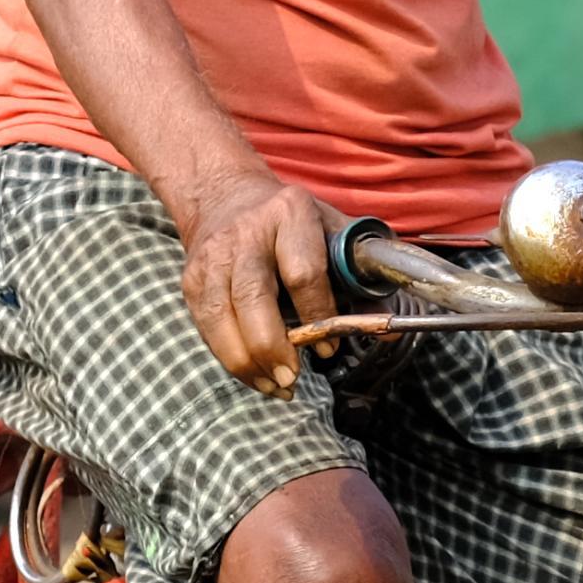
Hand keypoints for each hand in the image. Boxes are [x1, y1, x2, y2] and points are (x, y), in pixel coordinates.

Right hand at [176, 171, 346, 398]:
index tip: (331, 345)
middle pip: (254, 298)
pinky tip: (253, 375)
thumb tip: (391, 331)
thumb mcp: (332, 231)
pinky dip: (229, 358)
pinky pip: (207, 327)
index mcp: (290, 214)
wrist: (224, 196)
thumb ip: (362, 278)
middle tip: (292, 378)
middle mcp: (247, 233)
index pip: (303, 272)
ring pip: (222, 317)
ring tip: (274, 386)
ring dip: (247, 362)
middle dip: (273, 346)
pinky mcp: (191, 279)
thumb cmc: (291, 223)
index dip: (318, 314)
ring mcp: (213, 256)